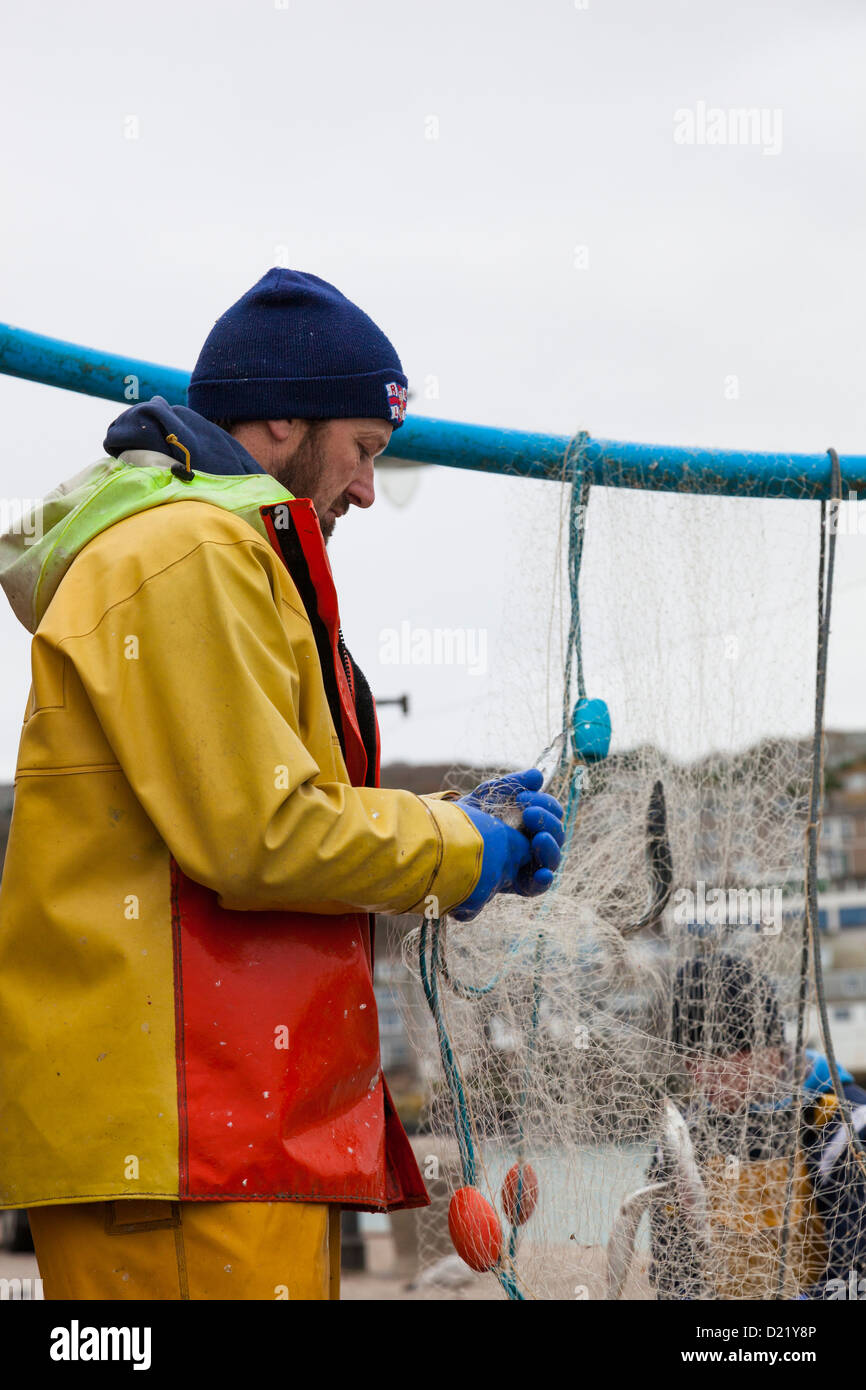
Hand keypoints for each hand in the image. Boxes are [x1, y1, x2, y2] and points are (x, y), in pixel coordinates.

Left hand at [451, 769, 564, 921]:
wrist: (444, 837)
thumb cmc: (470, 815)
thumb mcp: (490, 795)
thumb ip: (514, 784)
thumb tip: (538, 775)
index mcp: (532, 822)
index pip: (552, 813)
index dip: (545, 804)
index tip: (522, 796)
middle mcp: (534, 843)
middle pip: (556, 834)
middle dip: (546, 821)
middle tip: (527, 812)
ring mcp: (529, 865)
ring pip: (552, 859)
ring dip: (549, 847)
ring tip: (539, 838)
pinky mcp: (519, 885)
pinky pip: (539, 886)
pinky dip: (544, 880)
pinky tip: (542, 873)